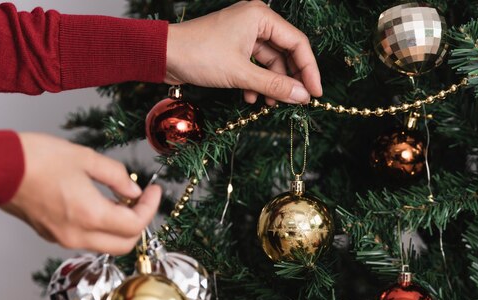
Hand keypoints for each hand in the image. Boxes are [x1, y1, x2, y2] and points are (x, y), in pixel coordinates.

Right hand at [1, 133, 160, 254]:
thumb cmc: (37, 158)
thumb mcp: (86, 158)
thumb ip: (117, 177)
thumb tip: (133, 192)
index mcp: (90, 215)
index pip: (135, 226)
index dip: (150, 208)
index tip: (153, 191)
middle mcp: (77, 235)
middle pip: (124, 245)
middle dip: (139, 224)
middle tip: (142, 199)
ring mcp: (62, 238)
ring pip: (105, 245)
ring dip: (120, 227)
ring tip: (121, 199)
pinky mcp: (51, 235)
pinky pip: (86, 239)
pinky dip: (101, 227)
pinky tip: (100, 203)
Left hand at [165, 0, 321, 104]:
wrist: (162, 55)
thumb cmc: (199, 55)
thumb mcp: (240, 73)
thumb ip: (274, 86)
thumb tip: (302, 97)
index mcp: (261, 17)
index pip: (297, 43)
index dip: (309, 70)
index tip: (315, 94)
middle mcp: (255, 22)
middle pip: (285, 54)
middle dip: (288, 80)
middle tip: (296, 102)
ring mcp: (244, 35)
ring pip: (269, 63)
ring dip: (270, 85)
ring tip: (268, 104)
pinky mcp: (233, 48)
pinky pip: (254, 66)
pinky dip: (255, 83)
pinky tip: (250, 99)